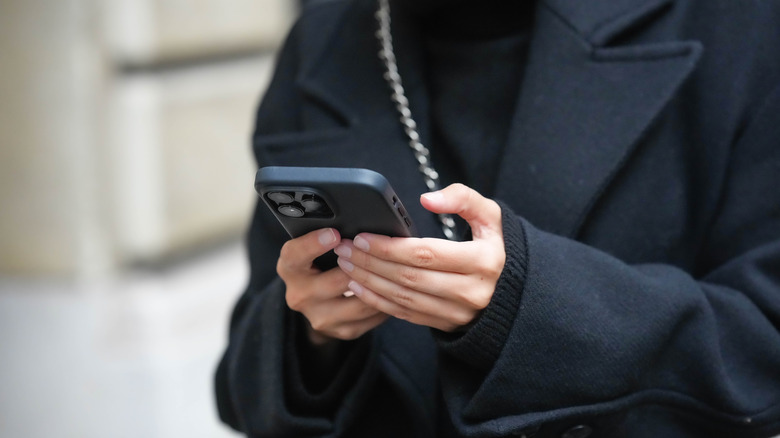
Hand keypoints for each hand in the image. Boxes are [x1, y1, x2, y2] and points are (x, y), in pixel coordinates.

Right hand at [277, 228, 388, 344]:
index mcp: (290, 268)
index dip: (313, 244)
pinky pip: (370, 317)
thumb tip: (359, 229)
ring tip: (393, 269)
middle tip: (379, 250)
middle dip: (360, 265)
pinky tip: (394, 288)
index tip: (334, 233)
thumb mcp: (314, 249)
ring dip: (378, 285)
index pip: (295, 255)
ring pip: (359, 303)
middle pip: (334, 281)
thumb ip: (330, 239)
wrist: (316, 302)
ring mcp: (320, 317)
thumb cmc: (319, 264)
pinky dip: (385, 302)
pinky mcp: (341, 330)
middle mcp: (299, 295)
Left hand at [334, 183, 504, 331]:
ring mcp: (458, 312)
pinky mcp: (446, 324)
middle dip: (371, 262)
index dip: (389, 247)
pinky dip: (378, 301)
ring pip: (404, 298)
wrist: (517, 293)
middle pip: (409, 277)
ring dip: (369, 281)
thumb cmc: (498, 247)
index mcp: (482, 261)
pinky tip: (359, 286)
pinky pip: (406, 314)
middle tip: (344, 248)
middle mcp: (471, 291)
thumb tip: (428, 199)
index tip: (362, 236)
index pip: (425, 254)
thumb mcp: (492, 217)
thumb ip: (463, 199)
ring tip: (345, 263)